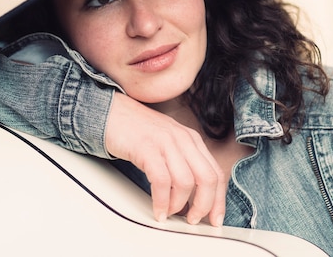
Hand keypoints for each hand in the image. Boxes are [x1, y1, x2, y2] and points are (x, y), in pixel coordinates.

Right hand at [105, 92, 226, 226]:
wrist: (112, 111)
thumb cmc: (138, 131)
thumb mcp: (169, 143)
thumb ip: (182, 163)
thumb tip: (191, 197)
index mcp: (192, 139)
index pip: (216, 173)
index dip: (219, 200)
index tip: (215, 219)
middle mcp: (183, 139)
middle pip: (207, 178)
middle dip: (203, 206)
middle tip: (192, 220)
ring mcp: (166, 142)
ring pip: (186, 182)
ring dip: (179, 205)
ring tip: (169, 213)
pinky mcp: (147, 148)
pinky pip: (162, 180)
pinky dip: (162, 201)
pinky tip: (158, 210)